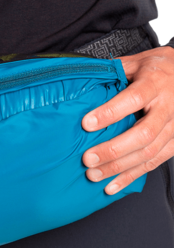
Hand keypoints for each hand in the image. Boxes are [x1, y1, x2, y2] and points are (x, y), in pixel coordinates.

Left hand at [81, 45, 173, 194]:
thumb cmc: (158, 68)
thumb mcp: (138, 61)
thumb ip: (114, 71)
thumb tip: (82, 80)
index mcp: (156, 83)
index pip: (134, 99)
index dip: (110, 113)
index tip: (86, 124)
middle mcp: (169, 107)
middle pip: (143, 134)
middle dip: (113, 150)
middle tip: (88, 159)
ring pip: (148, 153)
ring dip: (119, 168)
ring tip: (93, 175)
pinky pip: (154, 163)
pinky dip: (130, 177)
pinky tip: (111, 186)